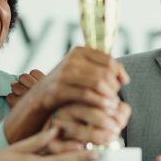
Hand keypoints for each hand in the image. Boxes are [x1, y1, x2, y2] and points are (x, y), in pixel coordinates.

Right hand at [3, 47, 128, 142]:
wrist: (37, 99)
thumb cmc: (65, 88)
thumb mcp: (81, 74)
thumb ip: (101, 71)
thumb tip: (124, 77)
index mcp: (79, 51)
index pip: (108, 60)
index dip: (119, 72)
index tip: (123, 83)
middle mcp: (71, 59)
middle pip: (104, 72)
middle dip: (114, 87)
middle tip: (116, 99)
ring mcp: (64, 73)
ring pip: (97, 82)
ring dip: (109, 96)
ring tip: (113, 106)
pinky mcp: (59, 89)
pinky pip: (86, 95)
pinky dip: (99, 102)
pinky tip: (105, 109)